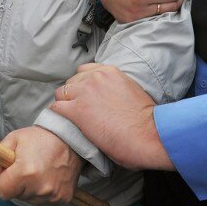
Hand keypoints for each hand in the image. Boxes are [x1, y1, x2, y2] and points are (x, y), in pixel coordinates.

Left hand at [0, 126, 82, 205]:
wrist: (70, 138)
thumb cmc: (40, 137)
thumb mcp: (13, 139)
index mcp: (25, 172)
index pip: (2, 191)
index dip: (2, 180)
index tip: (7, 171)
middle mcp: (40, 187)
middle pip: (16, 195)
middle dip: (16, 183)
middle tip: (25, 166)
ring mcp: (53, 195)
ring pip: (29, 198)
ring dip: (30, 187)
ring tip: (38, 169)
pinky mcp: (63, 198)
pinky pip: (44, 200)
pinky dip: (42, 190)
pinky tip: (47, 175)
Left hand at [51, 64, 174, 170]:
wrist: (150, 134)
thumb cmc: (146, 120)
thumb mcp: (130, 90)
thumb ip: (114, 87)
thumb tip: (107, 95)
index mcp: (109, 71)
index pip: (84, 71)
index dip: (83, 85)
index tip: (86, 96)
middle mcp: (94, 78)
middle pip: (71, 82)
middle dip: (73, 95)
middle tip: (80, 109)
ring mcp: (84, 93)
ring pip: (61, 93)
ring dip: (65, 104)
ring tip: (72, 117)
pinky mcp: (77, 111)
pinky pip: (57, 108)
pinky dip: (59, 115)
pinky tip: (66, 123)